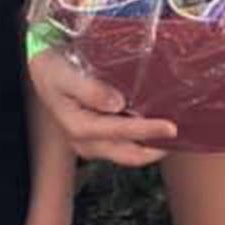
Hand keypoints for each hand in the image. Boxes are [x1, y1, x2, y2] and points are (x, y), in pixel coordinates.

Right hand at [29, 43, 173, 163]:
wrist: (43, 70)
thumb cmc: (52, 69)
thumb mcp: (64, 74)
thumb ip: (88, 89)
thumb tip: (116, 103)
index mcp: (78, 127)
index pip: (119, 133)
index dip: (146, 131)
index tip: (170, 127)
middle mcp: (85, 142)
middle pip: (128, 154)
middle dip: (156, 149)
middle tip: (181, 137)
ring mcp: (91, 144)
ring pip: (129, 153)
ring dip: (151, 146)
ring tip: (173, 134)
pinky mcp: (97, 139)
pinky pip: (125, 146)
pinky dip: (143, 140)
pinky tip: (156, 128)